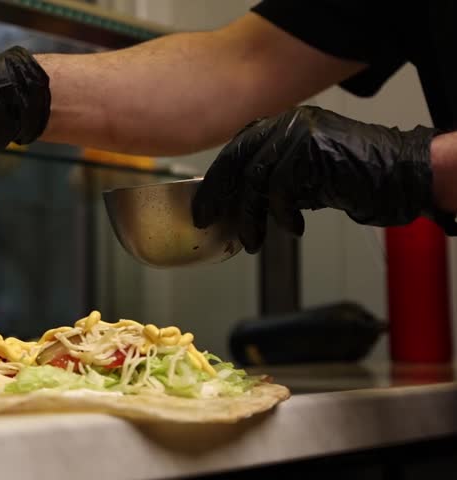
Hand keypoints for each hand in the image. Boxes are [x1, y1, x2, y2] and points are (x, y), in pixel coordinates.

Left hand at [192, 106, 455, 253]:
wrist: (399, 174)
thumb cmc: (352, 179)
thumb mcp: (300, 178)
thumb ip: (270, 181)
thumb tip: (234, 203)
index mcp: (280, 124)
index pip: (236, 150)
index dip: (217, 179)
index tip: (204, 206)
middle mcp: (286, 122)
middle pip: (238, 158)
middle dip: (220, 194)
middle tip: (208, 222)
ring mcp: (299, 132)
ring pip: (256, 177)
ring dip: (250, 216)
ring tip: (252, 241)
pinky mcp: (312, 148)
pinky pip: (282, 187)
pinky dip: (283, 214)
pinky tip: (293, 229)